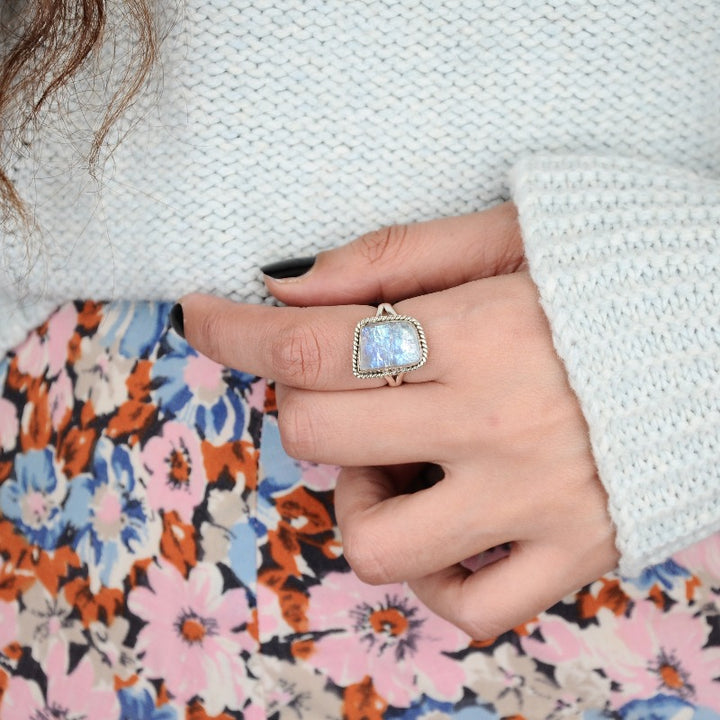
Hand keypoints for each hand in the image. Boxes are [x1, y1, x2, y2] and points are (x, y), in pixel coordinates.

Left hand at [178, 203, 618, 639]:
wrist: (719, 331)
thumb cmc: (610, 272)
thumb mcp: (504, 235)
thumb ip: (388, 258)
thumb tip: (282, 288)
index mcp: (479, 334)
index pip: (310, 345)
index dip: (235, 331)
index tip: (202, 315)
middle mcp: (501, 425)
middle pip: (320, 435)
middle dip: (305, 402)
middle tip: (348, 382)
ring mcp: (538, 502)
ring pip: (377, 543)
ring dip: (358, 498)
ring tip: (402, 460)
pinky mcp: (576, 553)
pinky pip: (469, 607)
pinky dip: (431, 574)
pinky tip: (443, 524)